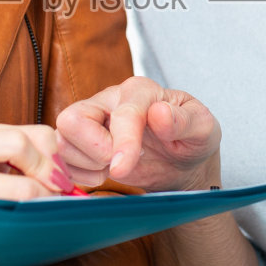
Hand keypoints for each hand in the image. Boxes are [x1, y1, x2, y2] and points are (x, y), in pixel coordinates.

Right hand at [0, 124, 73, 247]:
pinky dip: (22, 226)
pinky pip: (2, 232)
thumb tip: (61, 163)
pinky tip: (27, 223)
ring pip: (16, 212)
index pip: (17, 142)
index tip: (60, 174)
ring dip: (41, 211)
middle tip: (59, 196)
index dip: (48, 158)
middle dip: (50, 192)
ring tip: (46, 208)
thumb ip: (18, 142)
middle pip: (23, 185)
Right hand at [55, 75, 221, 191]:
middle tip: (117, 164)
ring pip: (61, 140)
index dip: (121, 142)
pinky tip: (102, 173)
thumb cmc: (192, 140)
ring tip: (113, 168)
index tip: (122, 169)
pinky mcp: (82, 144)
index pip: (120, 113)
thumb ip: (186, 120)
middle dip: (92, 149)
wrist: (183, 162)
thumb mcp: (204, 129)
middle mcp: (109, 101)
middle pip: (71, 119)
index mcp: (139, 91)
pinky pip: (60, 158)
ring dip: (85, 164)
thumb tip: (159, 113)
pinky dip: (77, 173)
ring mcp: (92, 122)